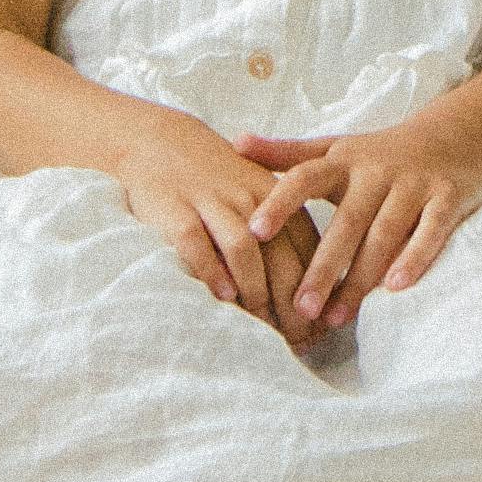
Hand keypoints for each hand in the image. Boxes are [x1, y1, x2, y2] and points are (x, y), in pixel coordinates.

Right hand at [109, 110, 320, 332]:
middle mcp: (251, 198)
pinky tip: (222, 296)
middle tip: (296, 339)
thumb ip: (285, 235)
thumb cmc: (218, 181)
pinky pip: (196, 244)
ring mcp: (212, 202)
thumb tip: (311, 296)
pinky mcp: (176, 208)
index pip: (308, 249)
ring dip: (255, 293)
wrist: (161, 141)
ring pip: (244, 251)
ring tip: (260, 325)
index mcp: (279, 195)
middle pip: (282, 257)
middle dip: (292, 304)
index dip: (316, 291)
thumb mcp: (260, 197)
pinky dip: (211, 272)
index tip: (320, 327)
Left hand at [243, 118, 481, 323]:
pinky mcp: (448, 198)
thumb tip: (235, 142)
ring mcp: (414, 184)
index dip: (280, 201)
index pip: (305, 177)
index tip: (254, 231)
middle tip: (299, 308)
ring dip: (361, 278)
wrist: (455, 137)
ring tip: (336, 317)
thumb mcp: (336, 149)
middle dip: (322, 267)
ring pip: (385, 234)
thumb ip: (288, 153)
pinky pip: (430, 231)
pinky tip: (395, 288)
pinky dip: (415, 258)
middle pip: (346, 222)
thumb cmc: (381, 154)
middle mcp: (377, 171)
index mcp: (344, 161)